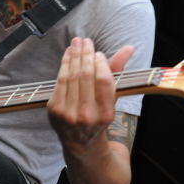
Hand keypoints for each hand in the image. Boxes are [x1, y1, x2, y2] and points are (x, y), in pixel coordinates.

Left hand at [47, 37, 133, 153]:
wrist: (80, 142)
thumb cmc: (99, 115)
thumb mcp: (112, 98)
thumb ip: (118, 71)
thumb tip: (129, 47)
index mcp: (106, 114)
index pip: (104, 82)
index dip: (101, 64)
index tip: (99, 53)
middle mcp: (87, 115)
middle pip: (86, 77)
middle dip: (85, 55)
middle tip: (86, 41)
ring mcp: (68, 113)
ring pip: (71, 77)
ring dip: (74, 56)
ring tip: (77, 42)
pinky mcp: (54, 110)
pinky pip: (59, 81)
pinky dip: (64, 64)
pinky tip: (68, 54)